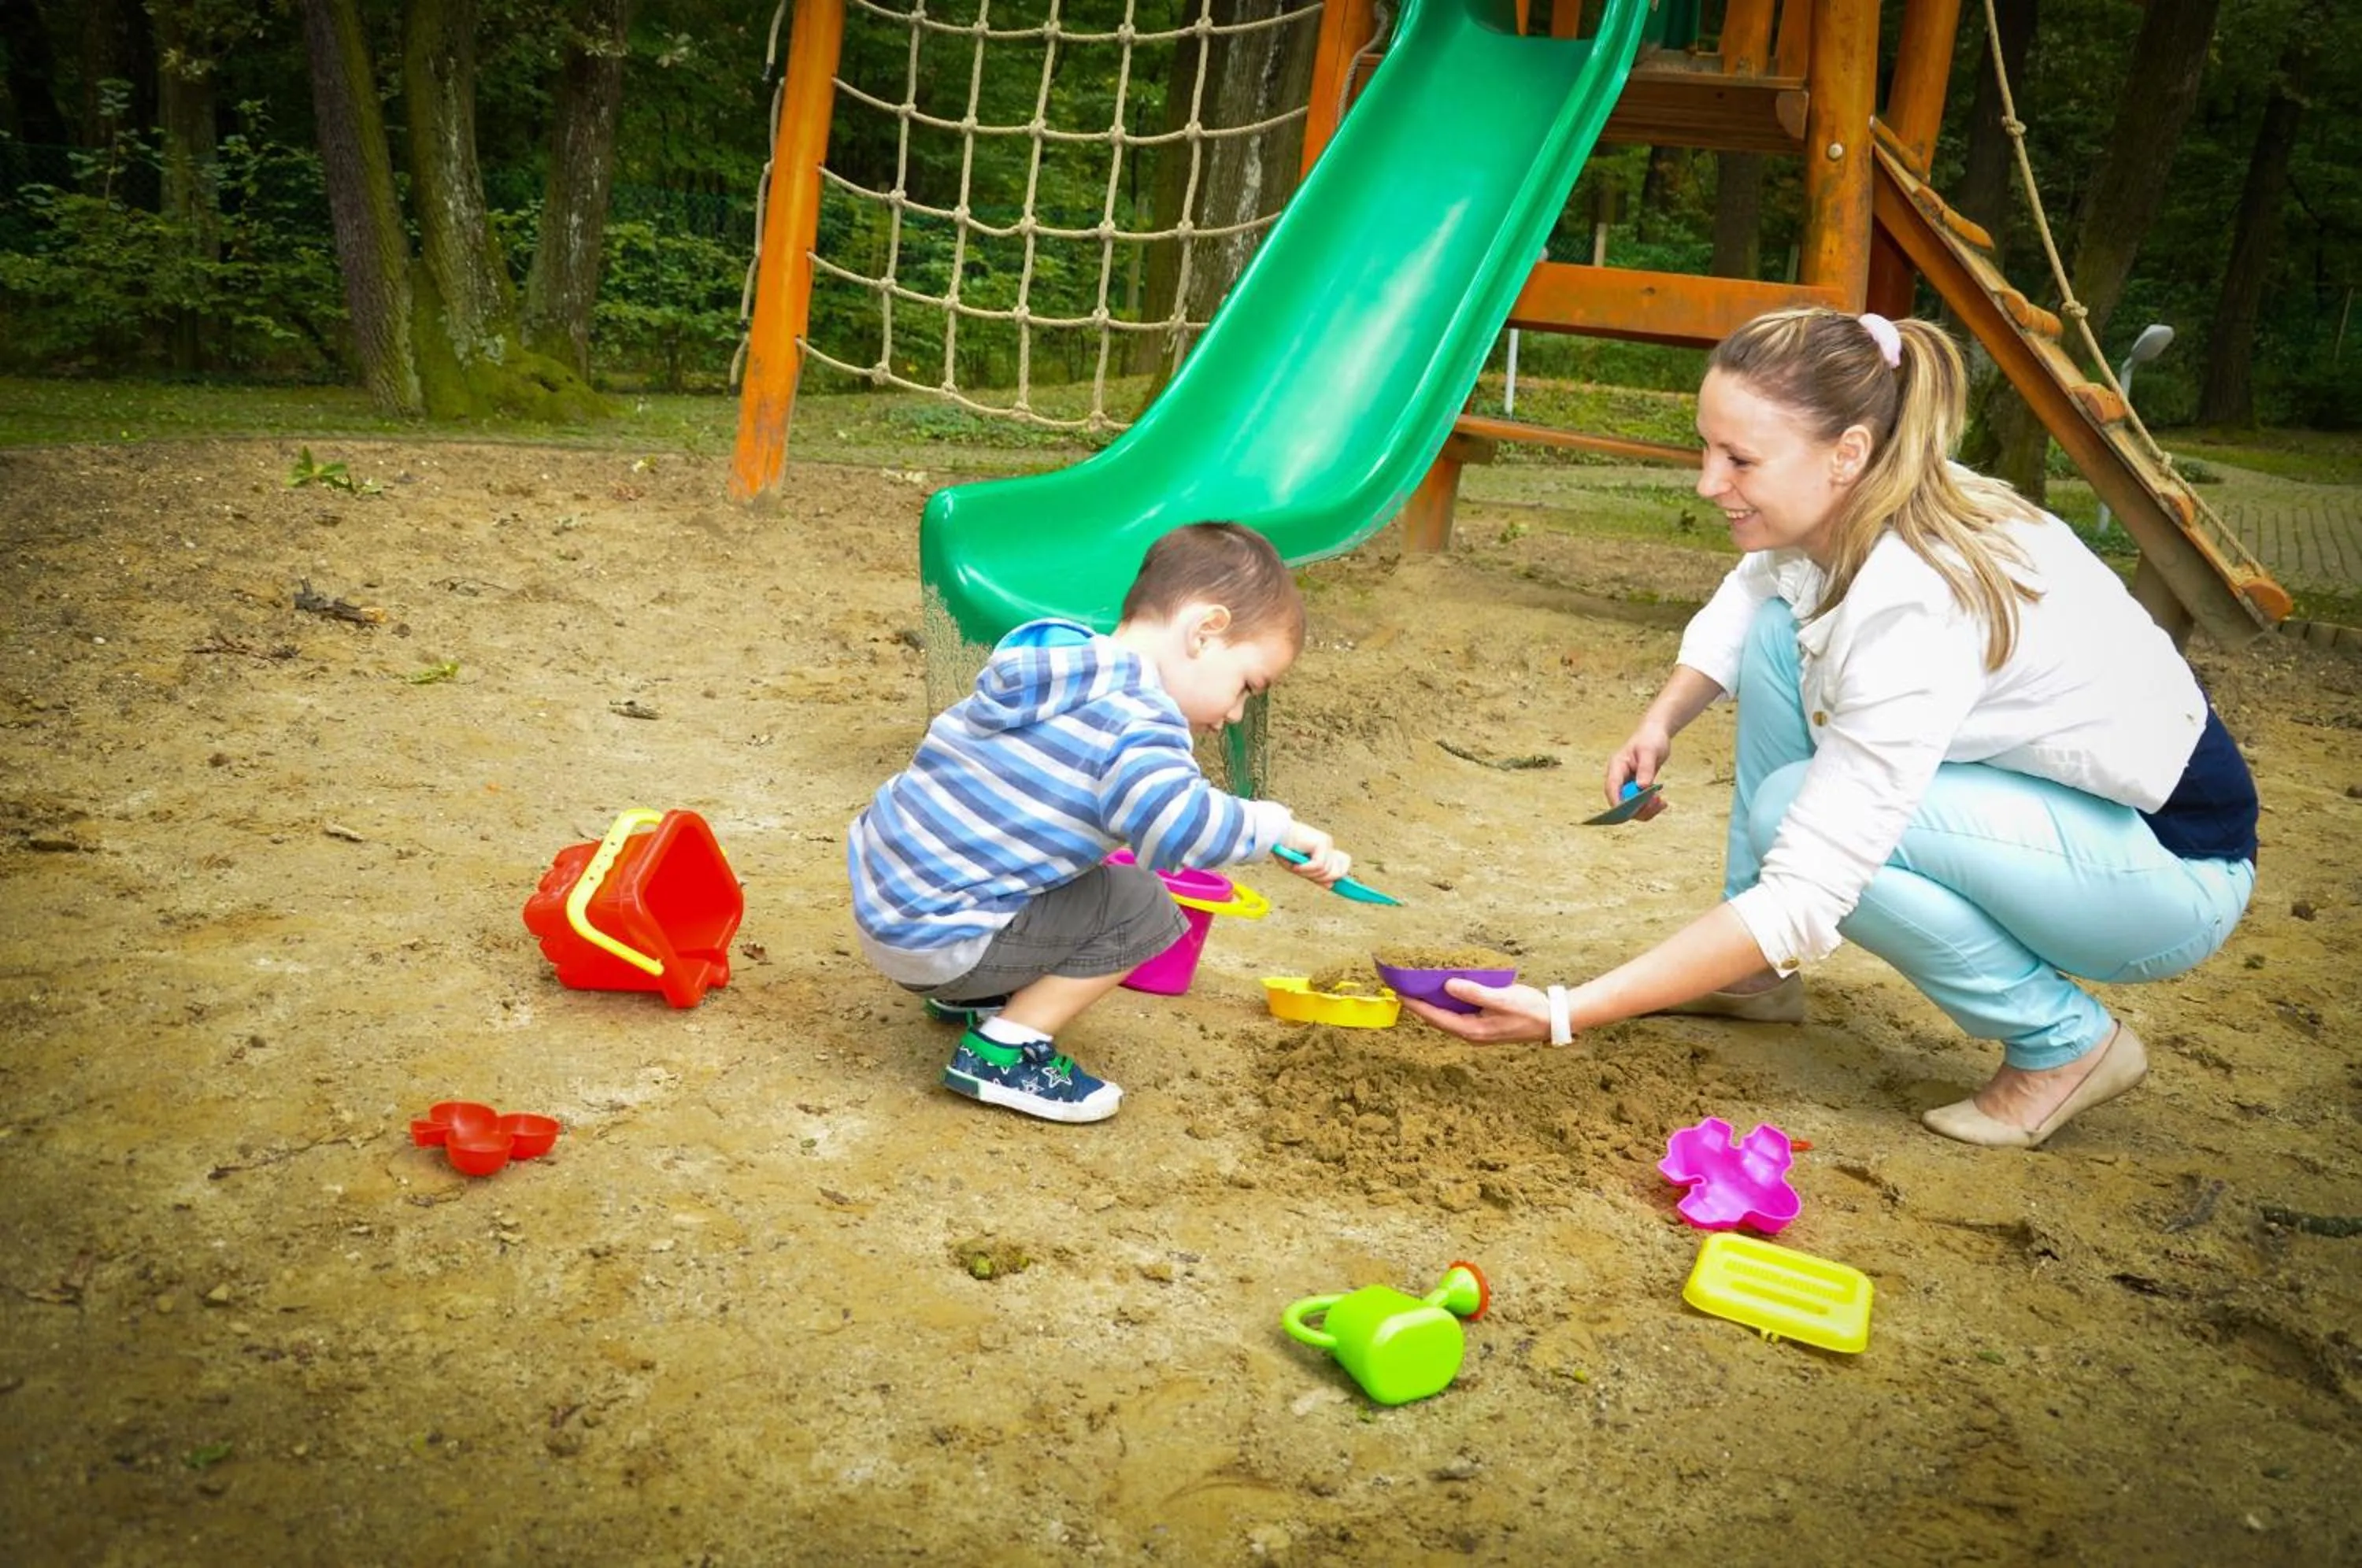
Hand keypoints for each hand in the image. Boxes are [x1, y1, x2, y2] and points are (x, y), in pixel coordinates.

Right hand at [1278, 823, 1350, 885]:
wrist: (1275, 833)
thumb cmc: (1283, 848)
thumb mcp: (1300, 868)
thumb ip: (1315, 876)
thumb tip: (1330, 884)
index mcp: (1324, 850)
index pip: (1342, 864)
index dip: (1337, 876)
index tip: (1330, 885)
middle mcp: (1328, 845)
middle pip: (1337, 872)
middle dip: (1321, 879)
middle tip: (1305, 874)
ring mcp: (1326, 843)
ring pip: (1326, 871)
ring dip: (1309, 873)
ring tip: (1296, 868)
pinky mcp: (1321, 843)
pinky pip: (1319, 865)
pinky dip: (1306, 869)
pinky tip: (1296, 865)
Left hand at [1400, 979, 1553, 1042]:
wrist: (1552, 1020)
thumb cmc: (1529, 1010)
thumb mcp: (1501, 998)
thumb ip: (1473, 992)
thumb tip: (1447, 986)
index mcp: (1471, 1030)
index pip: (1435, 1017)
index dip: (1415, 1005)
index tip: (1398, 993)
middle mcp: (1471, 1032)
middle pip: (1437, 1019)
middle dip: (1419, 1005)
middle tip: (1402, 989)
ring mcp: (1477, 1029)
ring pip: (1447, 1016)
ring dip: (1432, 1003)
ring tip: (1417, 988)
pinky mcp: (1484, 1023)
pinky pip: (1458, 1013)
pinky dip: (1448, 1002)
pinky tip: (1444, 991)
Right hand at [1606, 727, 1673, 822]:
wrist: (1655, 735)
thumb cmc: (1651, 739)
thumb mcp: (1650, 751)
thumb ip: (1645, 769)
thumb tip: (1642, 787)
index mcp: (1616, 766)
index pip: (1611, 787)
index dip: (1617, 801)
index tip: (1628, 812)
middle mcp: (1618, 778)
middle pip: (1620, 801)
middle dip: (1637, 808)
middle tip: (1656, 802)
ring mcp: (1626, 785)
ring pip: (1630, 807)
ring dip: (1645, 810)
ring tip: (1661, 802)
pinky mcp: (1635, 789)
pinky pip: (1639, 805)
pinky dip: (1650, 808)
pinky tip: (1662, 802)